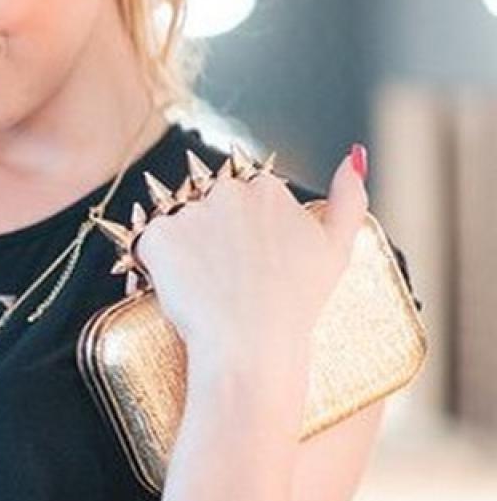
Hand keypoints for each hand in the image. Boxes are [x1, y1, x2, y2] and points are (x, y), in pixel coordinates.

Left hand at [133, 147, 368, 362]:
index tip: (253, 264)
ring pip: (178, 227)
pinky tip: (180, 289)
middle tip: (229, 280)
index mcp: (266, 188)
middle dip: (214, 237)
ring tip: (206, 287)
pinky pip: (148, 245)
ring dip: (186, 251)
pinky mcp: (157, 236)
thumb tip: (354, 154)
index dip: (246, 234)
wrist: (252, 346)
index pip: (244, 200)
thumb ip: (349, 198)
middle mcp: (225, 190)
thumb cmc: (297, 305)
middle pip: (208, 208)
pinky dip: (157, 266)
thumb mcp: (337, 250)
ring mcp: (188, 211)